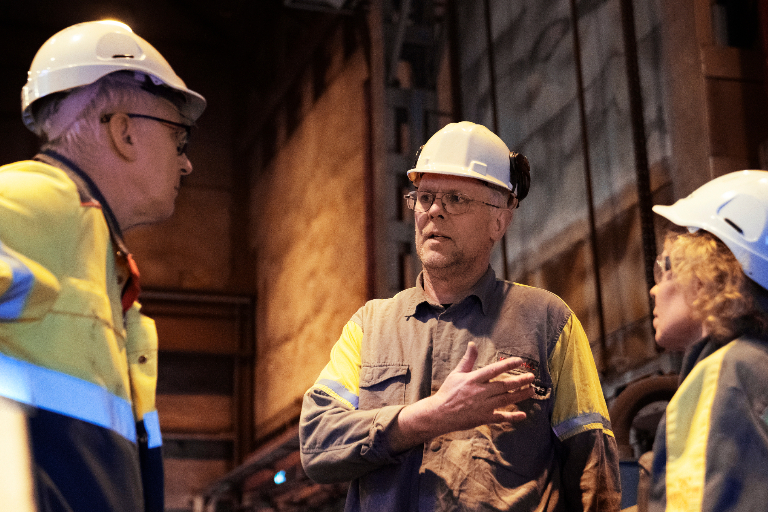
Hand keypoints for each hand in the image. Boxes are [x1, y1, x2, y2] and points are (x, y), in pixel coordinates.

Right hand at [391, 342, 534, 451]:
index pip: (494, 370)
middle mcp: (480, 392)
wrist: (439, 414)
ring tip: (531, 391)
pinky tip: (523, 415)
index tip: (520, 361)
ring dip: (520, 395)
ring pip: (506, 400)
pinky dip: (512, 417)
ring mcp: (483, 406)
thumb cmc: (448, 392)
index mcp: (473, 379)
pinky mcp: (483, 418)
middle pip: (504, 386)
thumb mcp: (456, 374)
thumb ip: (467, 360)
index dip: (508, 365)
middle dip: (520, 381)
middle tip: (532, 377)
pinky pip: (501, 417)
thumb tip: (472, 344)